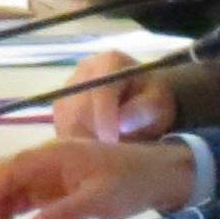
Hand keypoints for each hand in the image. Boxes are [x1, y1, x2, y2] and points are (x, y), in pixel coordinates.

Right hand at [0, 136, 196, 218]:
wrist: (157, 176)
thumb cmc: (131, 181)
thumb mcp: (102, 198)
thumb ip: (66, 212)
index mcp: (52, 155)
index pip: (6, 170)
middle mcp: (44, 162)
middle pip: (2, 178)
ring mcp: (48, 175)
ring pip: (11, 190)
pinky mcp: (55, 189)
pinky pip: (26, 200)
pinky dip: (15, 216)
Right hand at [49, 48, 170, 142]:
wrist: (141, 98)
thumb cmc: (153, 99)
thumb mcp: (159, 104)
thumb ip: (143, 111)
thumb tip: (122, 124)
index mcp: (110, 62)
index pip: (100, 89)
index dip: (104, 117)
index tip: (112, 141)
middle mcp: (83, 72)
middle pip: (78, 108)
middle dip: (94, 135)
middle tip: (112, 156)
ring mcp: (67, 89)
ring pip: (67, 122)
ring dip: (86, 143)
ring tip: (108, 154)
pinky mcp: (61, 109)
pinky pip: (63, 130)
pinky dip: (79, 146)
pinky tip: (96, 152)